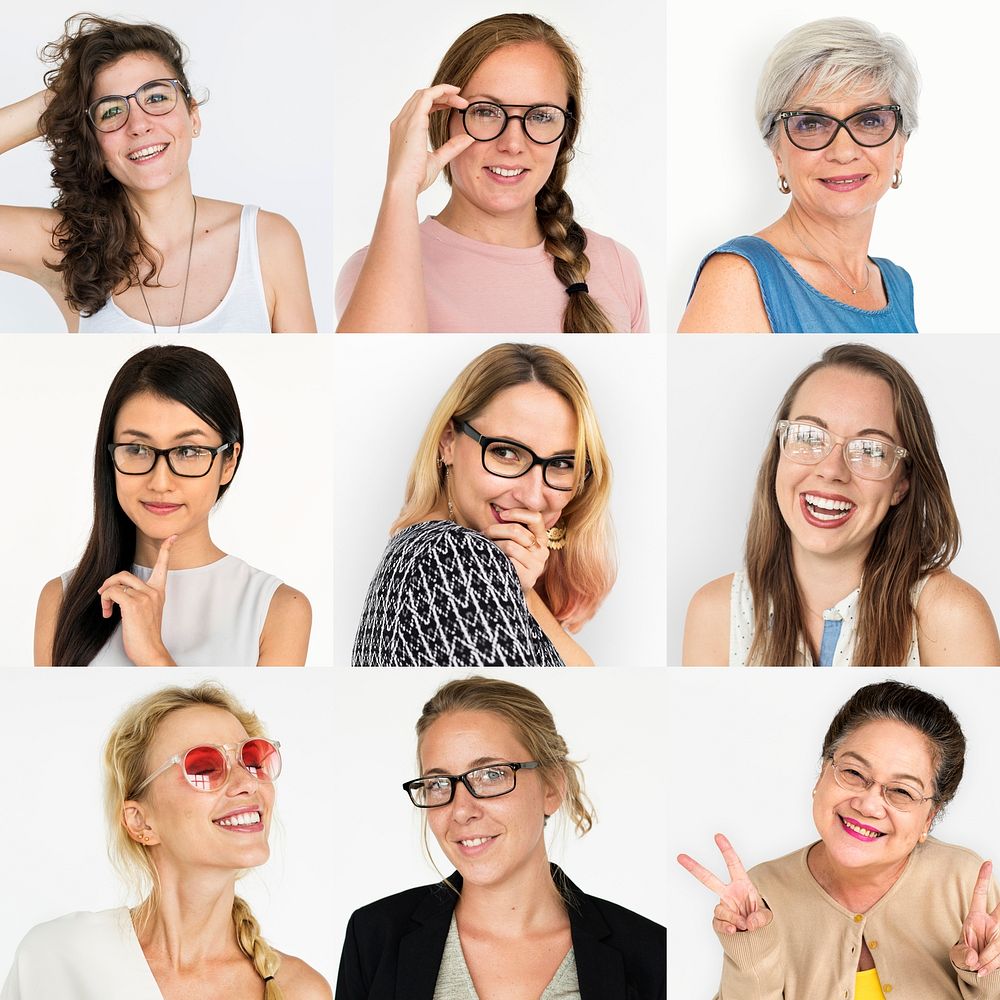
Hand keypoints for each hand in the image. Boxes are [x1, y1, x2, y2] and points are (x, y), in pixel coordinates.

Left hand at [97, 535, 176, 665]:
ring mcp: (145, 597)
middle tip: (103, 596)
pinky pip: (112, 593)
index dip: (167, 549)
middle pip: (124, 574)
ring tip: (106, 608)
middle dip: (108, 583)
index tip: (173, 536)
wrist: (150, 652)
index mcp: (159, 592)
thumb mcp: (145, 612)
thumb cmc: (145, 636)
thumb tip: (117, 591)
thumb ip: (137, 598)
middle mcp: (154, 591)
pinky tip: (108, 614)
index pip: (164, 565)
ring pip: (116, 583)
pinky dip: (105, 601)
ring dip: (105, 595)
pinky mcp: (133, 605)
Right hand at [385, 84, 474, 196]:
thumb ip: (452, 148)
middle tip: (461, 101)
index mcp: (404, 132)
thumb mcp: (437, 160)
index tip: (454, 106)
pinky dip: (441, 91)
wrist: (404, 186)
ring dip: (444, 93)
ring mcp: (405, 120)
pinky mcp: (412, 121)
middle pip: (421, 98)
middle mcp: (401, 123)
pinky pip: (427, 96)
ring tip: (461, 98)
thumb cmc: (416, 178)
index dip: (437, 103)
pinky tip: (455, 94)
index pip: (419, 108)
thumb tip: (468, 139)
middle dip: (442, 96)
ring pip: (424, 94)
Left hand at [482, 508, 549, 592]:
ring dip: (493, 545)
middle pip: (517, 531)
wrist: (509, 592)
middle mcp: (542, 552)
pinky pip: (508, 562)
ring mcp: (537, 566)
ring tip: (484, 547)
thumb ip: (512, 529)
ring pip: (510, 546)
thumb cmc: (507, 562)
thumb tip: (496, 510)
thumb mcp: (514, 543)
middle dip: (495, 529)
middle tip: (483, 532)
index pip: (535, 518)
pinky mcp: (528, 579)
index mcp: (541, 539)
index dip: (517, 513)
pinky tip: (489, 560)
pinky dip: (496, 558)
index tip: (501, 514)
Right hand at [677, 833, 772, 934]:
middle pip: (708, 879)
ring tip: (744, 925)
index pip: (734, 864)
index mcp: (742, 885)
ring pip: (720, 909)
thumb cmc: (759, 918)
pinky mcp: (719, 920)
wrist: (756, 935)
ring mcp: (723, 906)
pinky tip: (734, 931)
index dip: (726, 850)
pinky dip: (726, 928)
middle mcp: (729, 893)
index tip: (718, 836)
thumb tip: (749, 922)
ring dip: (732, 918)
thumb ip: (760, 918)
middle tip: (680, 857)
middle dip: (694, 868)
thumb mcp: (767, 917)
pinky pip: (718, 922)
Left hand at [951, 861, 999, 975]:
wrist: (974, 968)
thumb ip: (963, 955)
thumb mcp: (958, 955)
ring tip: (977, 966)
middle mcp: (992, 923)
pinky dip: (991, 965)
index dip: (983, 878)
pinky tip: (983, 970)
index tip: (988, 862)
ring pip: (998, 943)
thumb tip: (974, 959)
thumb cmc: (965, 955)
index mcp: (976, 916)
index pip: (980, 894)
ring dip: (988, 958)